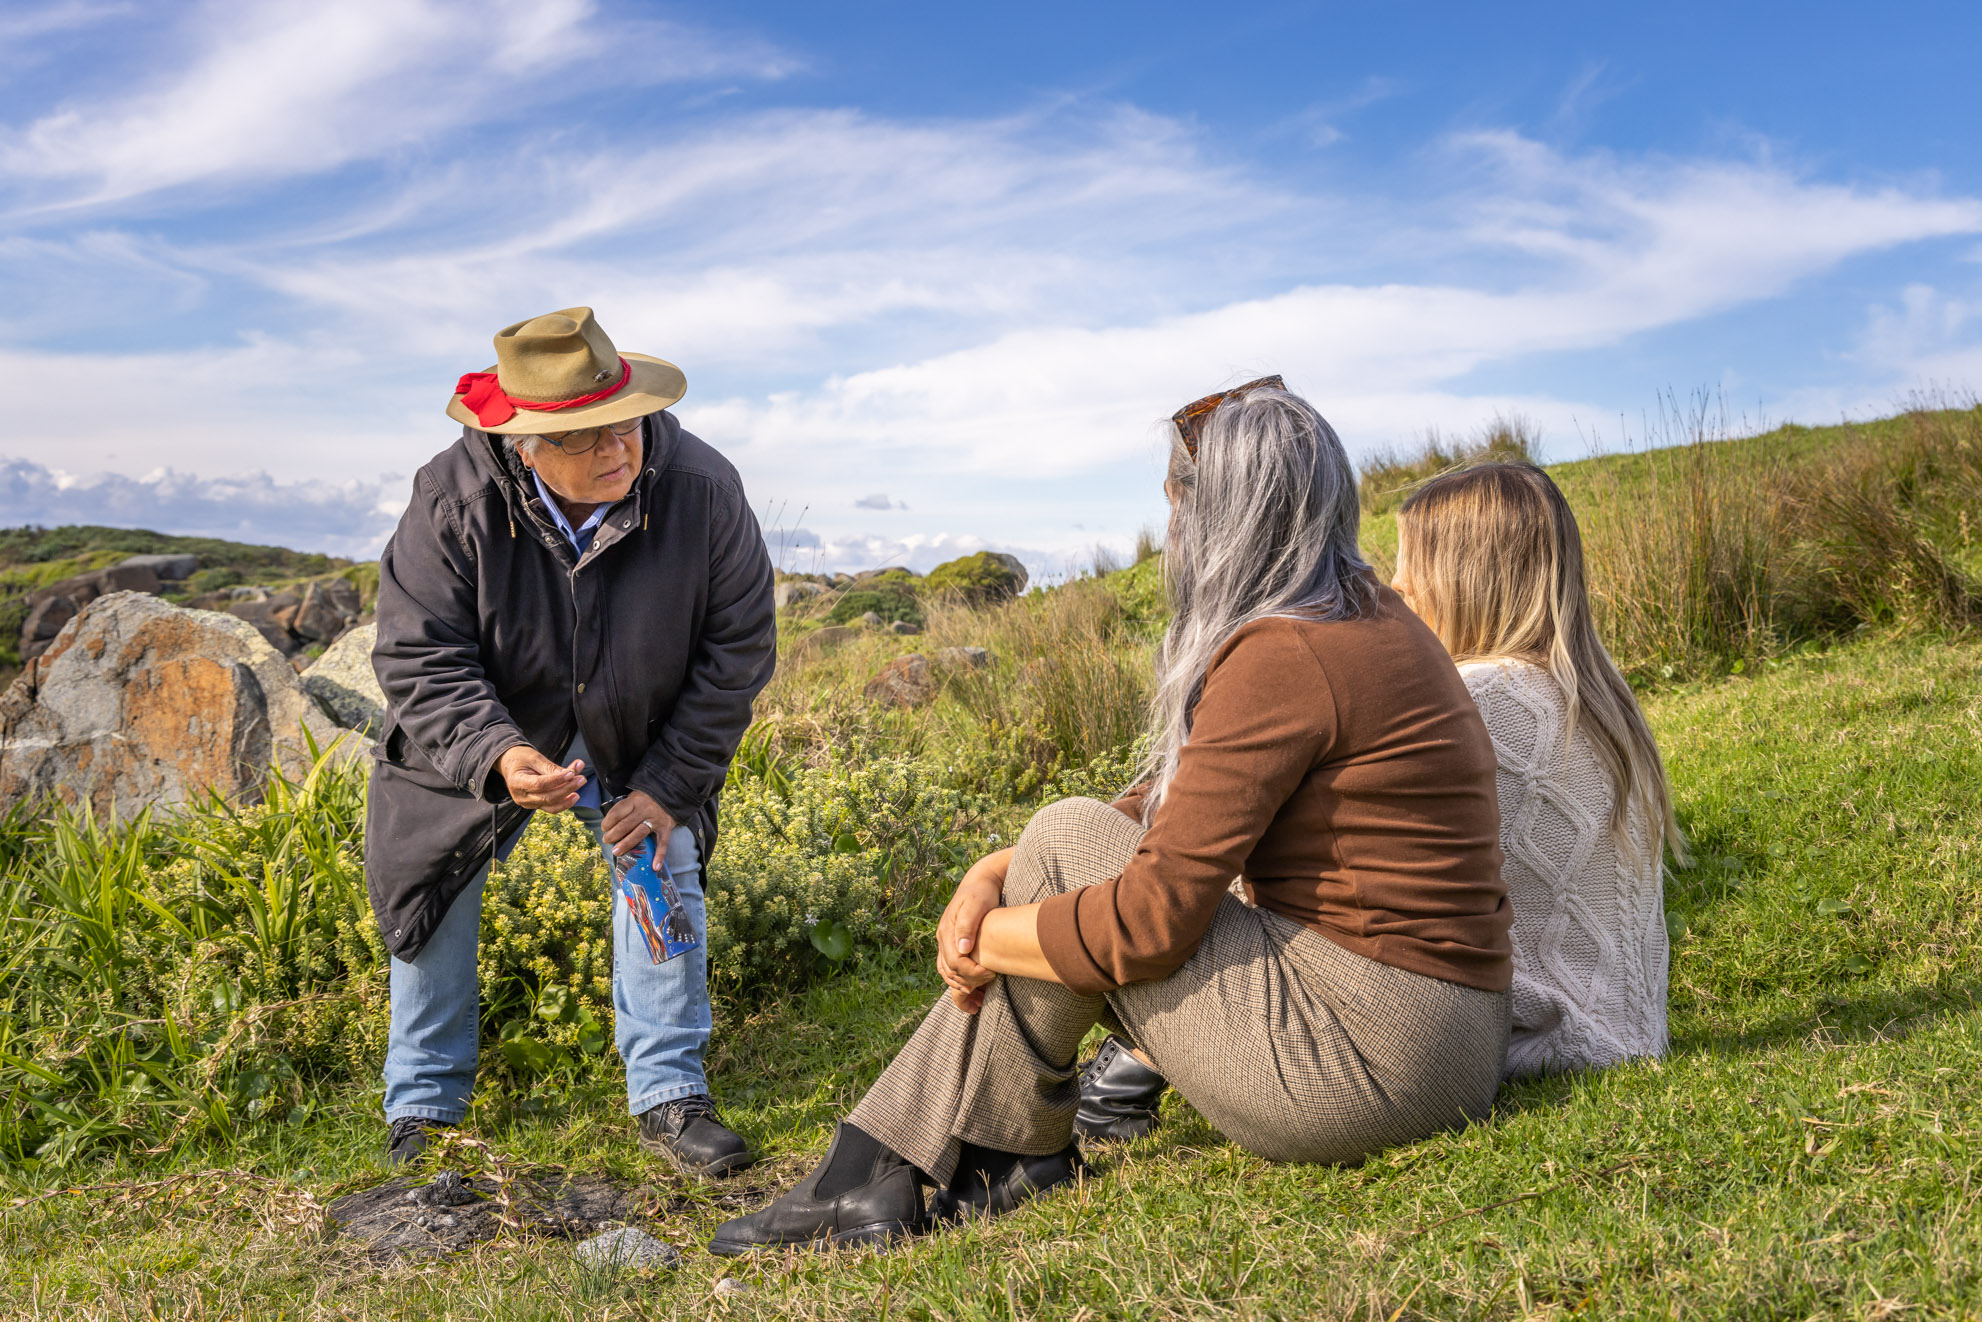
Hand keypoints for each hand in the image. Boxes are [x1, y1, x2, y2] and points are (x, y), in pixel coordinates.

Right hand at [499, 745, 585, 810]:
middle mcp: (521, 796)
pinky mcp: (535, 805)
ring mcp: (528, 803)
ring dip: (568, 797)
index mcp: (517, 782)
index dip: (557, 780)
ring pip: (551, 805)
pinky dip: (564, 801)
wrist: (510, 764)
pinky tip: (574, 793)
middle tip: (581, 778)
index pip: (540, 784)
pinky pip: (551, 806)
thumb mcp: (535, 758)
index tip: (571, 773)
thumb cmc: (521, 758)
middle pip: (547, 797)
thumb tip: (573, 773)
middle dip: (567, 788)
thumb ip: (551, 768)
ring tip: (580, 784)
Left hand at [603, 789, 673, 856]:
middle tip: (606, 841)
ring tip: (616, 852)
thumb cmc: (646, 800)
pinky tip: (655, 867)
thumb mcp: (634, 797)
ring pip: (639, 834)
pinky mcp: (665, 828)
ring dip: (626, 844)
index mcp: (634, 801)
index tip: (604, 828)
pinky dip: (659, 856)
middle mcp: (644, 810)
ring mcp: (656, 820)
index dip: (608, 822)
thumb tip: (609, 826)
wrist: (670, 796)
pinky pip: (663, 843)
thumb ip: (624, 808)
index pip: (617, 812)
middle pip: (626, 825)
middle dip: (613, 835)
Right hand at [936, 848, 1012, 1013]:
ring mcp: (946, 943)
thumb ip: (967, 925)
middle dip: (968, 983)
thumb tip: (963, 948)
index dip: (971, 972)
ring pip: (947, 974)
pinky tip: (975, 990)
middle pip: (949, 971)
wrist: (980, 883)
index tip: (991, 974)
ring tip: (980, 999)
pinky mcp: (953, 946)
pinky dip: (960, 983)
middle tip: (990, 985)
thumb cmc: (981, 893)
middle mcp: (943, 939)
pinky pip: (951, 970)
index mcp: (946, 931)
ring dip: (961, 988)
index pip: (954, 962)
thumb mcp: (976, 904)